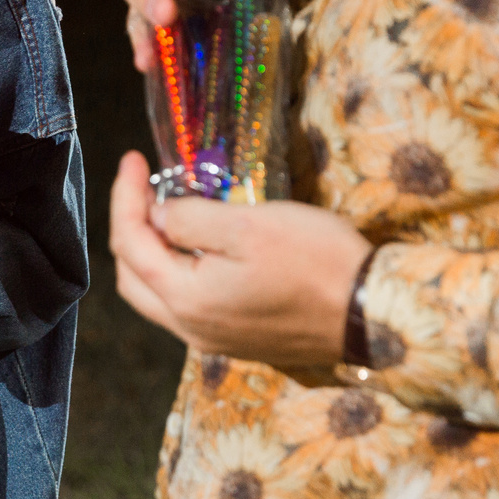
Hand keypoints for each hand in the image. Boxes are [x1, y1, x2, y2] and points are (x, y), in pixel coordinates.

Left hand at [108, 152, 366, 364]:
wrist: (373, 314)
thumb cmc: (317, 263)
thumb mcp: (248, 225)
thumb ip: (190, 219)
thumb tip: (158, 215)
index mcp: (186, 300)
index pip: (129, 243)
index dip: (124, 196)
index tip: (133, 159)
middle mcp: (191, 329)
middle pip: (133, 276)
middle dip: (130, 228)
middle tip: (145, 187)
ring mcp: (214, 339)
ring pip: (158, 295)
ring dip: (154, 253)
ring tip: (170, 211)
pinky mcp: (238, 340)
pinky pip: (189, 306)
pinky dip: (180, 272)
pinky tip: (201, 246)